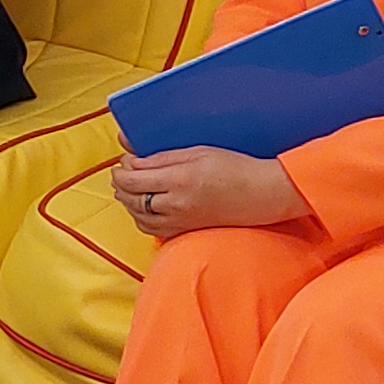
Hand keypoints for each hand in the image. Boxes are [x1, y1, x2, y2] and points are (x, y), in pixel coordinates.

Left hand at [112, 149, 310, 238]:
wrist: (263, 194)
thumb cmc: (236, 168)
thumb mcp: (198, 152)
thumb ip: (161, 156)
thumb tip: (130, 154)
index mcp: (179, 179)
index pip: (132, 178)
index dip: (121, 169)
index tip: (124, 161)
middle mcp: (176, 204)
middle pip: (130, 197)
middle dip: (121, 184)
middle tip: (123, 172)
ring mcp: (180, 221)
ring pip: (137, 216)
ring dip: (128, 201)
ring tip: (131, 188)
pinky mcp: (185, 231)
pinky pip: (151, 229)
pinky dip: (141, 217)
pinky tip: (145, 206)